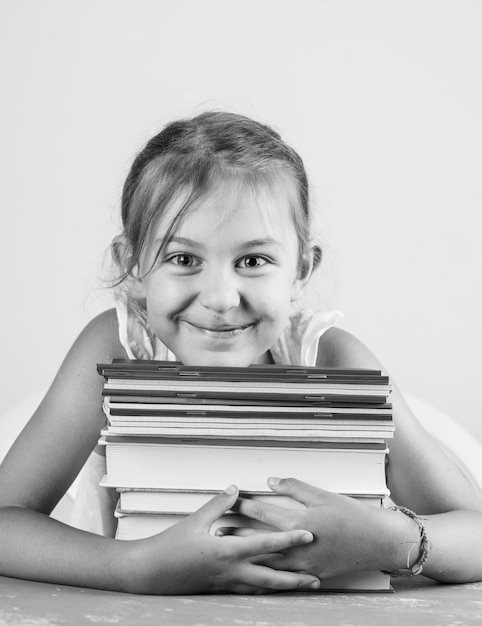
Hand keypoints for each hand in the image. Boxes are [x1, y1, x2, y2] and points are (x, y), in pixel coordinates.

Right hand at [123, 484, 320, 593]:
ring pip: (262, 588)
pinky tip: (273, 589)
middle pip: (272, 577)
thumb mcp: (195, 521)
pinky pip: (248, 591)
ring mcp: (226, 584)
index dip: (289, 539)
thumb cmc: (170, 547)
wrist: (151, 573)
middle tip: (317, 576)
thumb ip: (218, 504)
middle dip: (296, 578)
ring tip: (303, 586)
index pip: (266, 545)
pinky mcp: (220, 590)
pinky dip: (264, 590)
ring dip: (284, 587)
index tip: (308, 535)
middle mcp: (231, 571)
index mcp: (227, 551)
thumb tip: (235, 489)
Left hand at [225, 478, 395, 580]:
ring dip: (247, 557)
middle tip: (217, 531)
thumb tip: (270, 480)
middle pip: (259, 540)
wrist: (377, 541)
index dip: (243, 506)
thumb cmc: (351, 515)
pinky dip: (267, 578)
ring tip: (229, 553)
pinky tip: (254, 577)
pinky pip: (284, 580)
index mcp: (300, 522)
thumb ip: (294, 487)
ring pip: (268, 563)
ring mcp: (305, 564)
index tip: (227, 503)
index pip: (263, 513)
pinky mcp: (311, 576)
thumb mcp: (323, 495)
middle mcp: (299, 546)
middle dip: (236, 535)